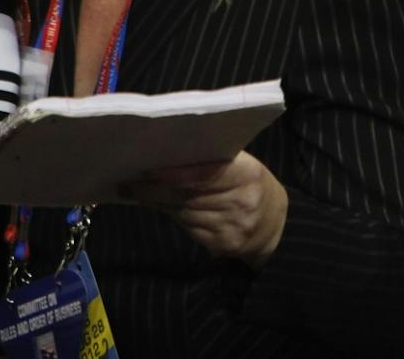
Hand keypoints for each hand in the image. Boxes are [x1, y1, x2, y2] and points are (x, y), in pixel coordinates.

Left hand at [123, 152, 288, 267]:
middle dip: (154, 190)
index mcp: (248, 174)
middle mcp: (241, 201)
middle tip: (128, 184)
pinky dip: (172, 216)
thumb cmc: (252, 186)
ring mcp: (231, 226)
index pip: (205, 174)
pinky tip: (162, 207)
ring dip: (158, 203)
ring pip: (183, 212)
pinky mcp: (222, 244)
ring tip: (138, 193)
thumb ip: (215, 163)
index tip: (148, 171)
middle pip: (187, 196)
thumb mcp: (244, 167)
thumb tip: (169, 159)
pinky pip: (189, 228)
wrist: (275, 225)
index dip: (175, 174)